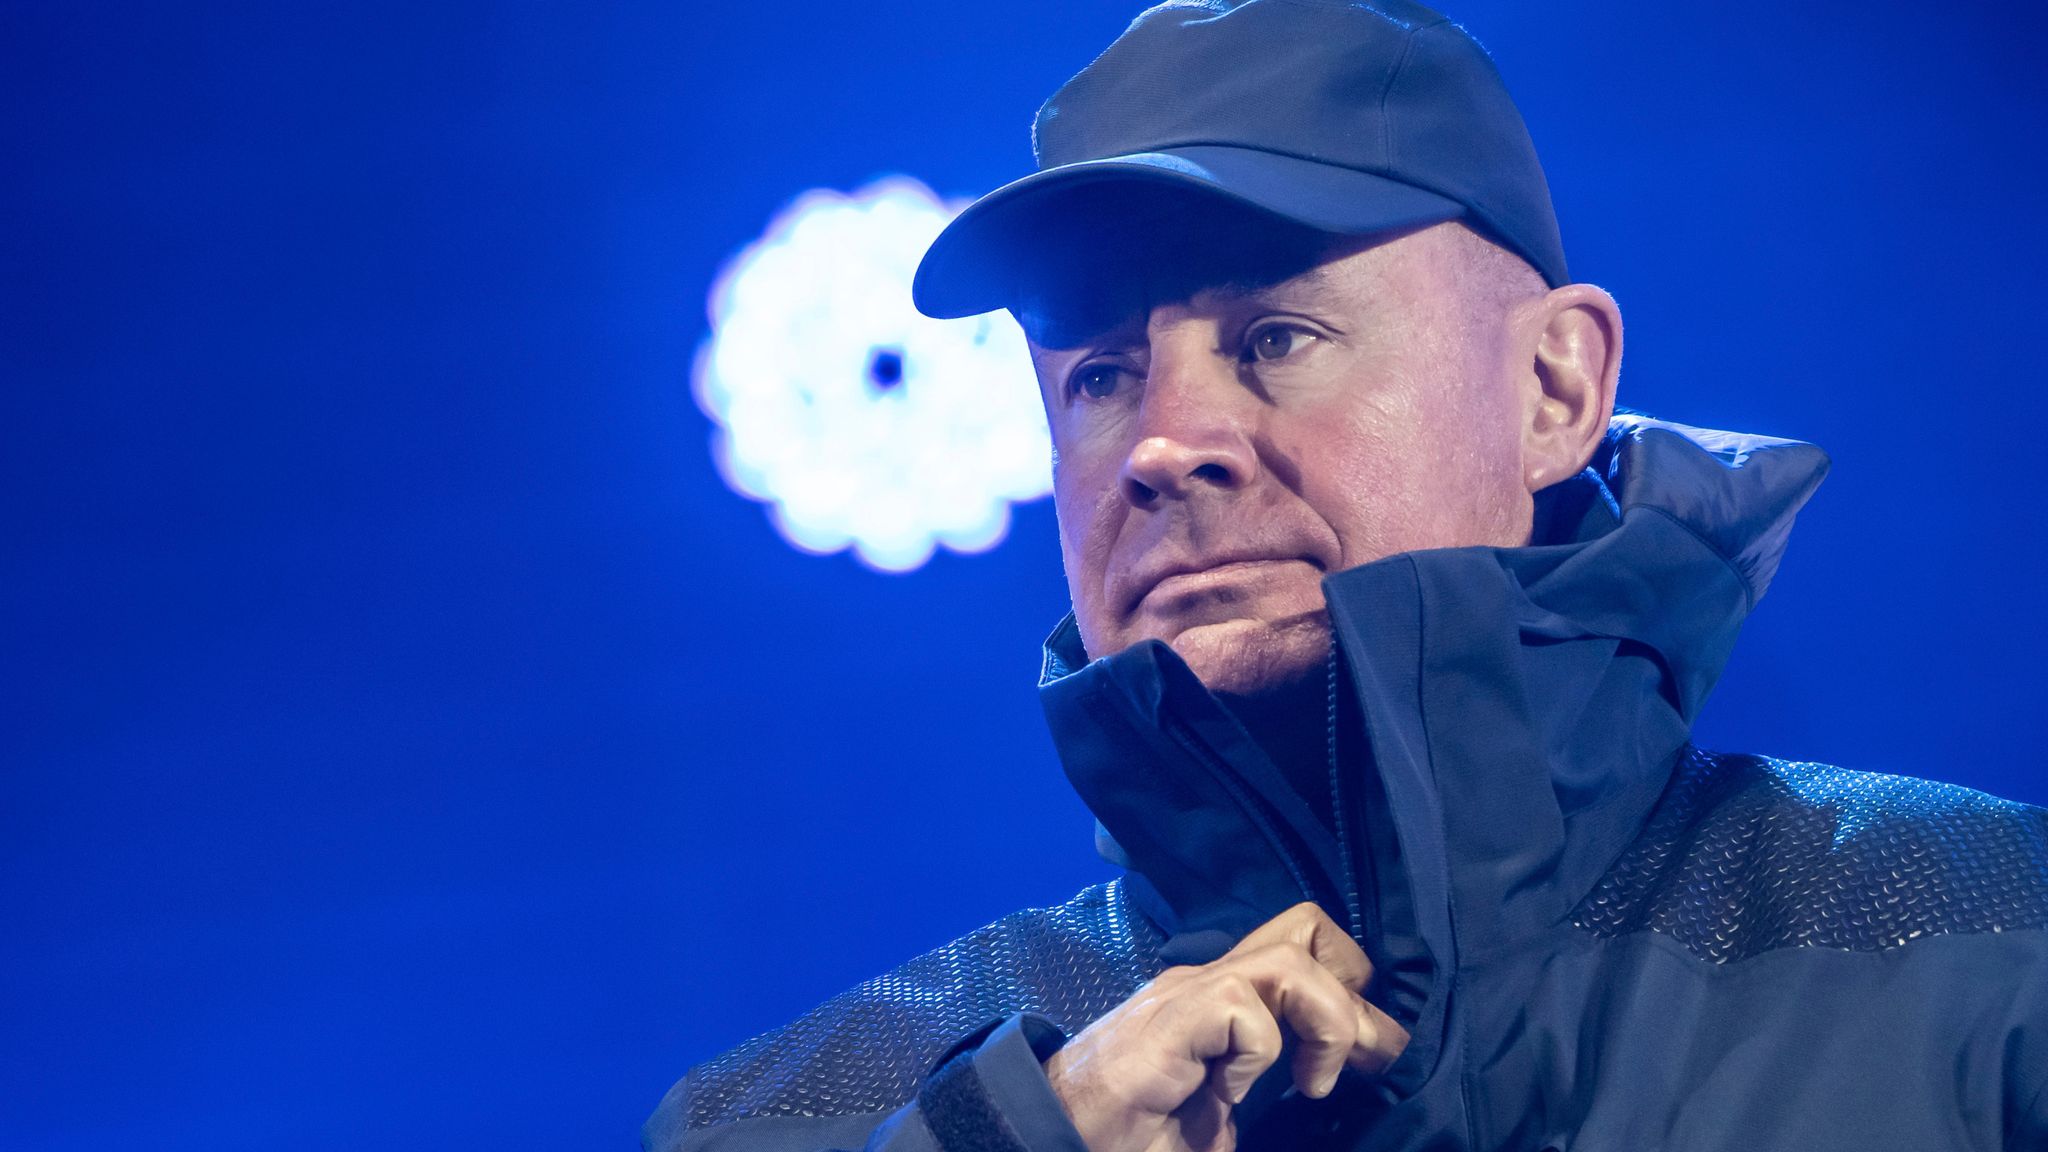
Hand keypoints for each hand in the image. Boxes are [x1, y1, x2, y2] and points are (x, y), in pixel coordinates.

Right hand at [1042, 902, 1407, 1151]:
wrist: (1056, 1131)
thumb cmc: (1128, 1130)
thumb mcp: (1215, 1115)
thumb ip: (1257, 1093)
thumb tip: (1316, 1091)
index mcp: (1222, 998)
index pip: (1302, 950)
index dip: (1350, 991)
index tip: (1365, 1058)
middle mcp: (1208, 981)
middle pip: (1308, 927)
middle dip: (1354, 988)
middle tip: (1366, 1057)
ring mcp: (1188, 993)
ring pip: (1290, 957)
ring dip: (1327, 1020)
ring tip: (1317, 1080)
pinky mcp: (1170, 1018)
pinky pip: (1243, 1008)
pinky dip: (1259, 1054)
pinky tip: (1230, 1094)